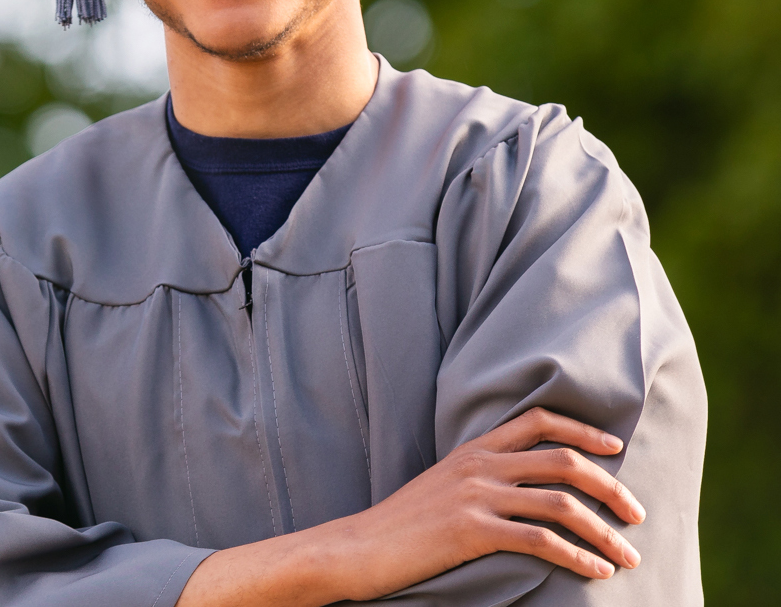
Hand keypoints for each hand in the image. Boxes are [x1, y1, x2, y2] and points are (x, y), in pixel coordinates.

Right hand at [330, 407, 643, 595]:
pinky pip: (540, 541)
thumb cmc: (401, 525)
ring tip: (628, 557)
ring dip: (605, 533)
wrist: (357, 547)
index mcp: (472, 450)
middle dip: (612, 488)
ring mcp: (475, 497)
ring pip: (561, 505)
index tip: (616, 448)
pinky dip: (578, 557)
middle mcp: (478, 466)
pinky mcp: (471, 531)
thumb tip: (525, 486)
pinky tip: (596, 571)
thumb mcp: (441, 485)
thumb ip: (480, 476)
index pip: (538, 421)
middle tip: (637, 514)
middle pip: (564, 462)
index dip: (584, 430)